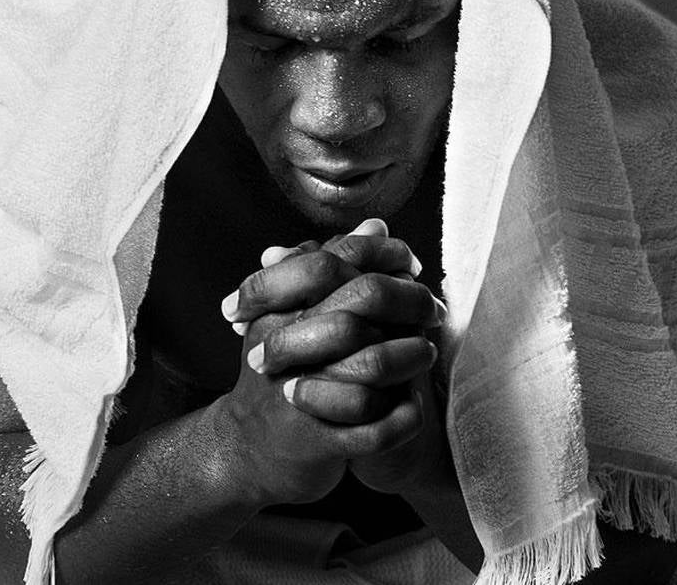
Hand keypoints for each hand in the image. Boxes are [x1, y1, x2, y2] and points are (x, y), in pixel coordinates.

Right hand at [222, 219, 447, 497]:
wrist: (245, 452)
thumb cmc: (281, 374)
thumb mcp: (294, 315)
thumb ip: (332, 270)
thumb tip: (376, 225)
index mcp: (277, 309)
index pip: (332, 260)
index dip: (382, 254)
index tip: (411, 264)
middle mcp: (283, 345)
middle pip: (361, 302)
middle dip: (409, 300)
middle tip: (432, 311)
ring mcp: (298, 394)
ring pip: (373, 365)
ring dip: (411, 356)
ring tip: (426, 353)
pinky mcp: (314, 442)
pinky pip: (374, 429)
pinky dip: (403, 417)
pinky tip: (412, 405)